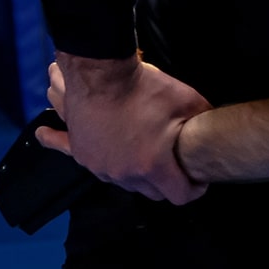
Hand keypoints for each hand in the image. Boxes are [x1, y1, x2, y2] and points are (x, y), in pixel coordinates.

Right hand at [34, 53, 211, 204]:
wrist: (103, 72)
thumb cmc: (145, 88)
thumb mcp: (187, 102)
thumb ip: (203, 121)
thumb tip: (214, 130)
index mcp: (152, 166)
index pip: (179, 196)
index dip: (193, 189)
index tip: (198, 180)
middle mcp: (124, 173)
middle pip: (152, 192)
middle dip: (167, 183)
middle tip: (175, 165)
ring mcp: (99, 165)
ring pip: (124, 181)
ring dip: (137, 173)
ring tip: (145, 153)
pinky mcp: (80, 151)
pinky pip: (79, 159)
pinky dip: (84, 157)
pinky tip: (54, 140)